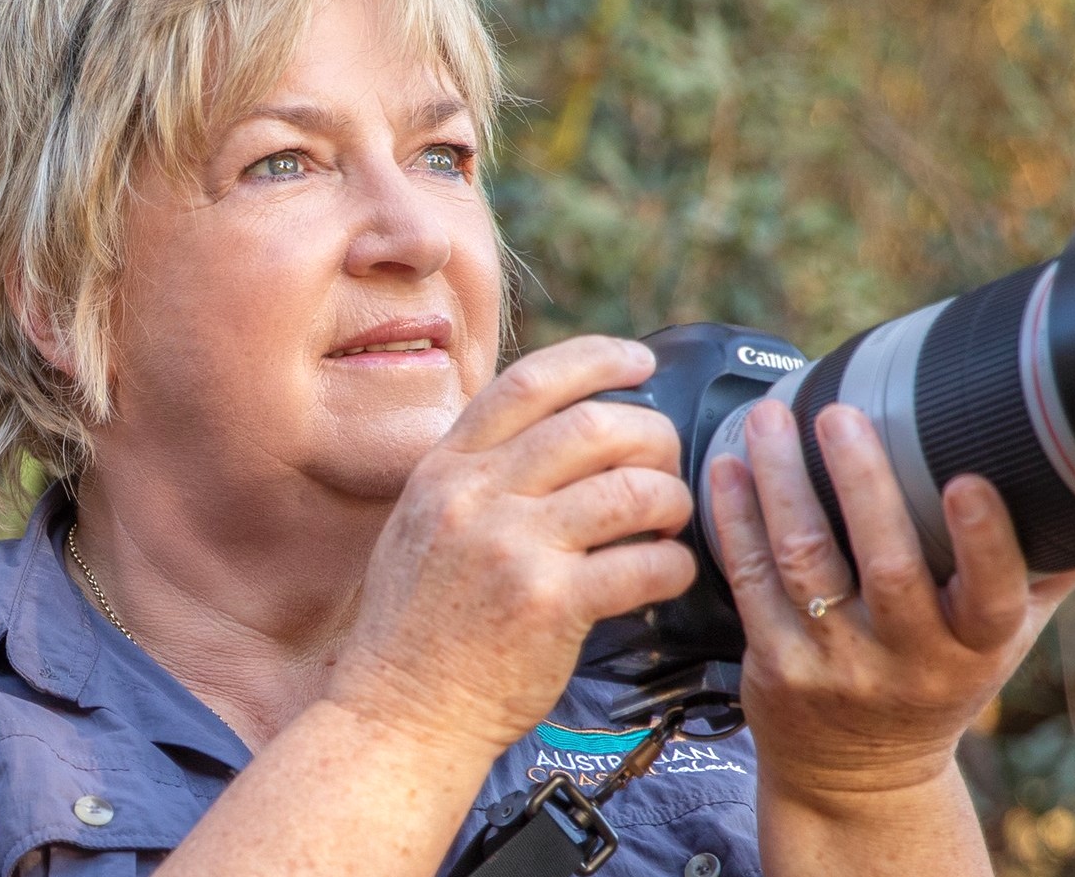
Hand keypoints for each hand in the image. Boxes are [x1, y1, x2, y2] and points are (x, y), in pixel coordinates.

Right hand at [327, 335, 699, 755]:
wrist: (400, 715)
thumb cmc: (419, 628)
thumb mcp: (422, 523)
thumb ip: (476, 474)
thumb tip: (554, 429)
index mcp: (446, 469)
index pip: (530, 382)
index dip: (597, 360)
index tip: (639, 362)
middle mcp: (476, 497)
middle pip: (594, 425)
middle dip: (652, 436)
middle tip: (666, 463)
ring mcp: (512, 548)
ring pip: (630, 489)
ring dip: (671, 499)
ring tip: (670, 520)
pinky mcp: (549, 605)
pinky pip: (644, 563)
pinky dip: (674, 564)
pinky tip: (668, 572)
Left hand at [707, 399, 1074, 799]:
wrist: (859, 777)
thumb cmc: (939, 682)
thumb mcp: (1005, 641)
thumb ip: (1044, 568)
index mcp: (975, 646)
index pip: (991, 596)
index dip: (984, 541)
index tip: (970, 478)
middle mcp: (908, 659)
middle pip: (887, 567)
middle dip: (862, 484)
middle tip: (841, 414)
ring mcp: (836, 665)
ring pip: (805, 564)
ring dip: (782, 485)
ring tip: (770, 419)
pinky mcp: (775, 666)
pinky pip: (752, 582)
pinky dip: (737, 519)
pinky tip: (728, 467)